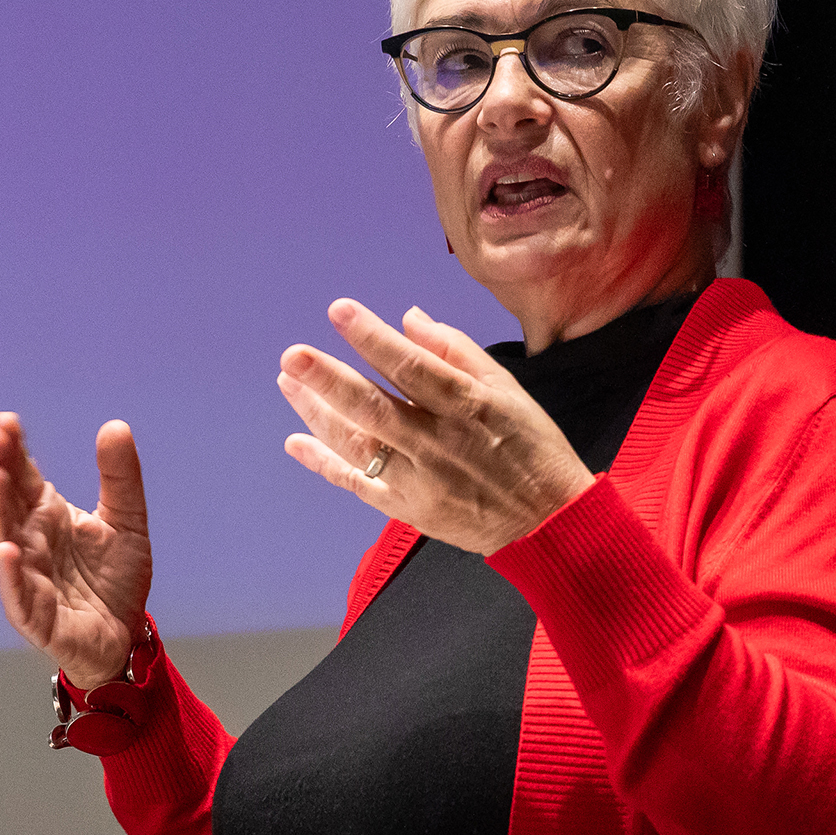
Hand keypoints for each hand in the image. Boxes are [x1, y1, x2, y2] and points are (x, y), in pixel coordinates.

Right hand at [0, 412, 152, 688]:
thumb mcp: (127, 519)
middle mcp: (29, 541)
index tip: (6, 421)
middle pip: (5, 503)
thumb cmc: (116, 577)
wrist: (126, 634)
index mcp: (46, 514)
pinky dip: (10, 573)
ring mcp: (28, 577)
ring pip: (3, 541)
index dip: (11, 450)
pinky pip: (19, 594)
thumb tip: (115, 425)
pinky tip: (5, 549)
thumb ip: (121, 476)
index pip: (21, 476)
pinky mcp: (36, 616)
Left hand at [278, 300, 594, 554]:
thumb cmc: (530, 446)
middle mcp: (438, 443)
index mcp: (467, 406)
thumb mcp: (506, 389)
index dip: (373, 338)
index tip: (340, 311)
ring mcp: (419, 480)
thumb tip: (408, 317)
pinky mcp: (408, 510)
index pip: (412, 367)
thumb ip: (455, 351)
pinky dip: (325, 464)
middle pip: (374, 408)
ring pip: (358, 445)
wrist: (547, 523)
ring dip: (317, 414)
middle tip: (292, 356)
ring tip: (288, 383)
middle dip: (329, 381)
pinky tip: (296, 441)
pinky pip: (358, 485)